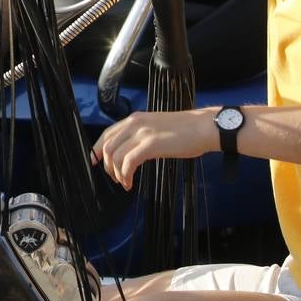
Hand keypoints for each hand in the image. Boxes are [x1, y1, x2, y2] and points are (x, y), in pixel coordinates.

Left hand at [90, 109, 215, 189]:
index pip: (107, 133)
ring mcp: (142, 133)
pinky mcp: (151, 144)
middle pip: (107, 146)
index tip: (95, 162)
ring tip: (125, 182)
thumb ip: (141, 135)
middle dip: (107, 165)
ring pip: (115, 155)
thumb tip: (130, 150)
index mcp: (135, 119)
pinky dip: (125, 175)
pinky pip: (128, 162)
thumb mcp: (157, 127)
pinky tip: (130, 182)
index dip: (97, 149)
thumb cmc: (186, 131)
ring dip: (116, 173)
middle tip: (115, 178)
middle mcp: (135, 123)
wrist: (204, 127)